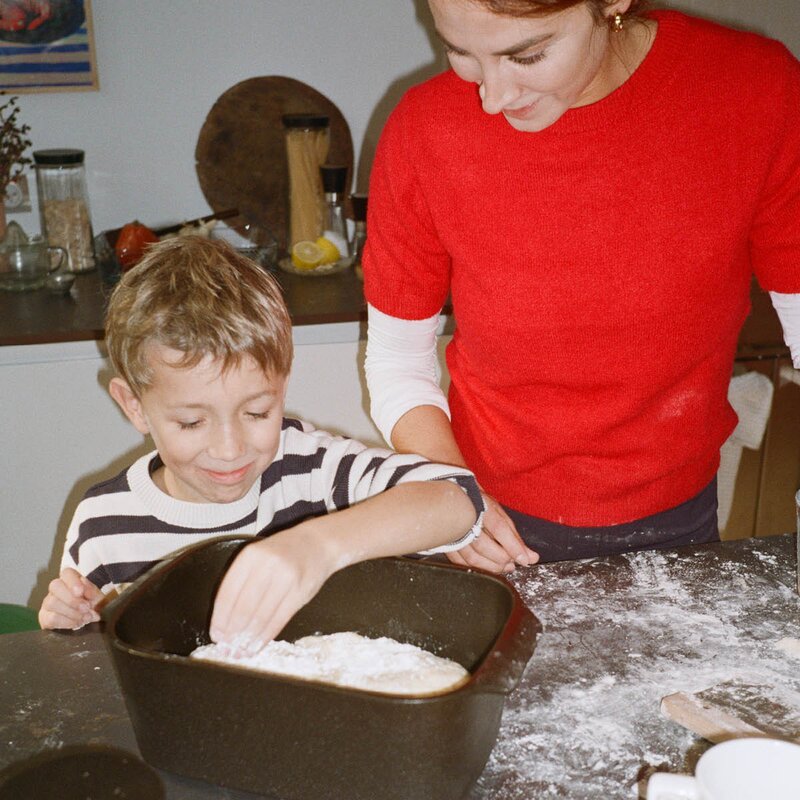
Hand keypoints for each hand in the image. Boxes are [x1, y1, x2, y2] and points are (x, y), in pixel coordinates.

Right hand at [38, 568, 102, 629]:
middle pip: (55, 586)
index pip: (66, 573)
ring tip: (86, 618)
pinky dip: (67, 622)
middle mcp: (56, 588)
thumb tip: (89, 592)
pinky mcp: (44, 617)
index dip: (73, 582)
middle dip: (71, 599)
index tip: (81, 592)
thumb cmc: (89, 602)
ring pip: (52, 603)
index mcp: (69, 578)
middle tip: (86, 608)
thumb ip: (93, 592)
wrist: (83, 618)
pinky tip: (78, 623)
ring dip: (72, 612)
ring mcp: (47, 602)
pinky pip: (51, 619)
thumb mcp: (96, 596)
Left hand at [209, 528, 329, 651]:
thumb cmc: (283, 554)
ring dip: (248, 638)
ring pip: (261, 615)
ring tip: (241, 651)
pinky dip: (266, 636)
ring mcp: (286, 578)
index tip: (216, 635)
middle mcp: (267, 565)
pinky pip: (279, 619)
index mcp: (250, 556)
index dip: (220, 618)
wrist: (317, 543)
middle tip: (227, 648)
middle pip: (243, 606)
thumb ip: (242, 582)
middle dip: (233, 632)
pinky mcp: (301, 591)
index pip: (228, 592)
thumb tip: (225, 621)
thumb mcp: (258, 558)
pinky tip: (258, 645)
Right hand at [447, 492, 538, 573]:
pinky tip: (485, 567)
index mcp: (482, 507)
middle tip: (512, 564)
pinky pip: (459, 561)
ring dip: (490, 566)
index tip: (524, 560)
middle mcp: (465, 518)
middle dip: (502, 559)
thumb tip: (532, 557)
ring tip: (503, 567)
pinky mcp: (446, 542)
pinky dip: (475, 567)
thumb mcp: (499, 515)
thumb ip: (515, 537)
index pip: (499, 528)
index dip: (513, 546)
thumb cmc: (480, 505)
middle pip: (484, 545)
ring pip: (472, 556)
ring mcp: (453, 531)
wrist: (455, 497)